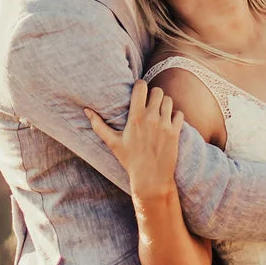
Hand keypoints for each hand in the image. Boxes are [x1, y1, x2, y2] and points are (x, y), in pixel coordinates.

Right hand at [86, 79, 183, 203]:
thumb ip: (98, 125)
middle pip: (157, 91)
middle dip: (153, 95)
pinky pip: (179, 113)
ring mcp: (165, 125)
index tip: (139, 91)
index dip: (141, 86)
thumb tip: (86, 110)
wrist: (151, 179)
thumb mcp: (112, 143)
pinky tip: (169, 122)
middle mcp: (151, 118)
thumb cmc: (130, 161)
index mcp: (135, 118)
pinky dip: (175, 115)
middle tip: (150, 103)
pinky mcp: (175, 132)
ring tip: (159, 112)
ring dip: (164, 104)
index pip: (141, 87)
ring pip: (169, 100)